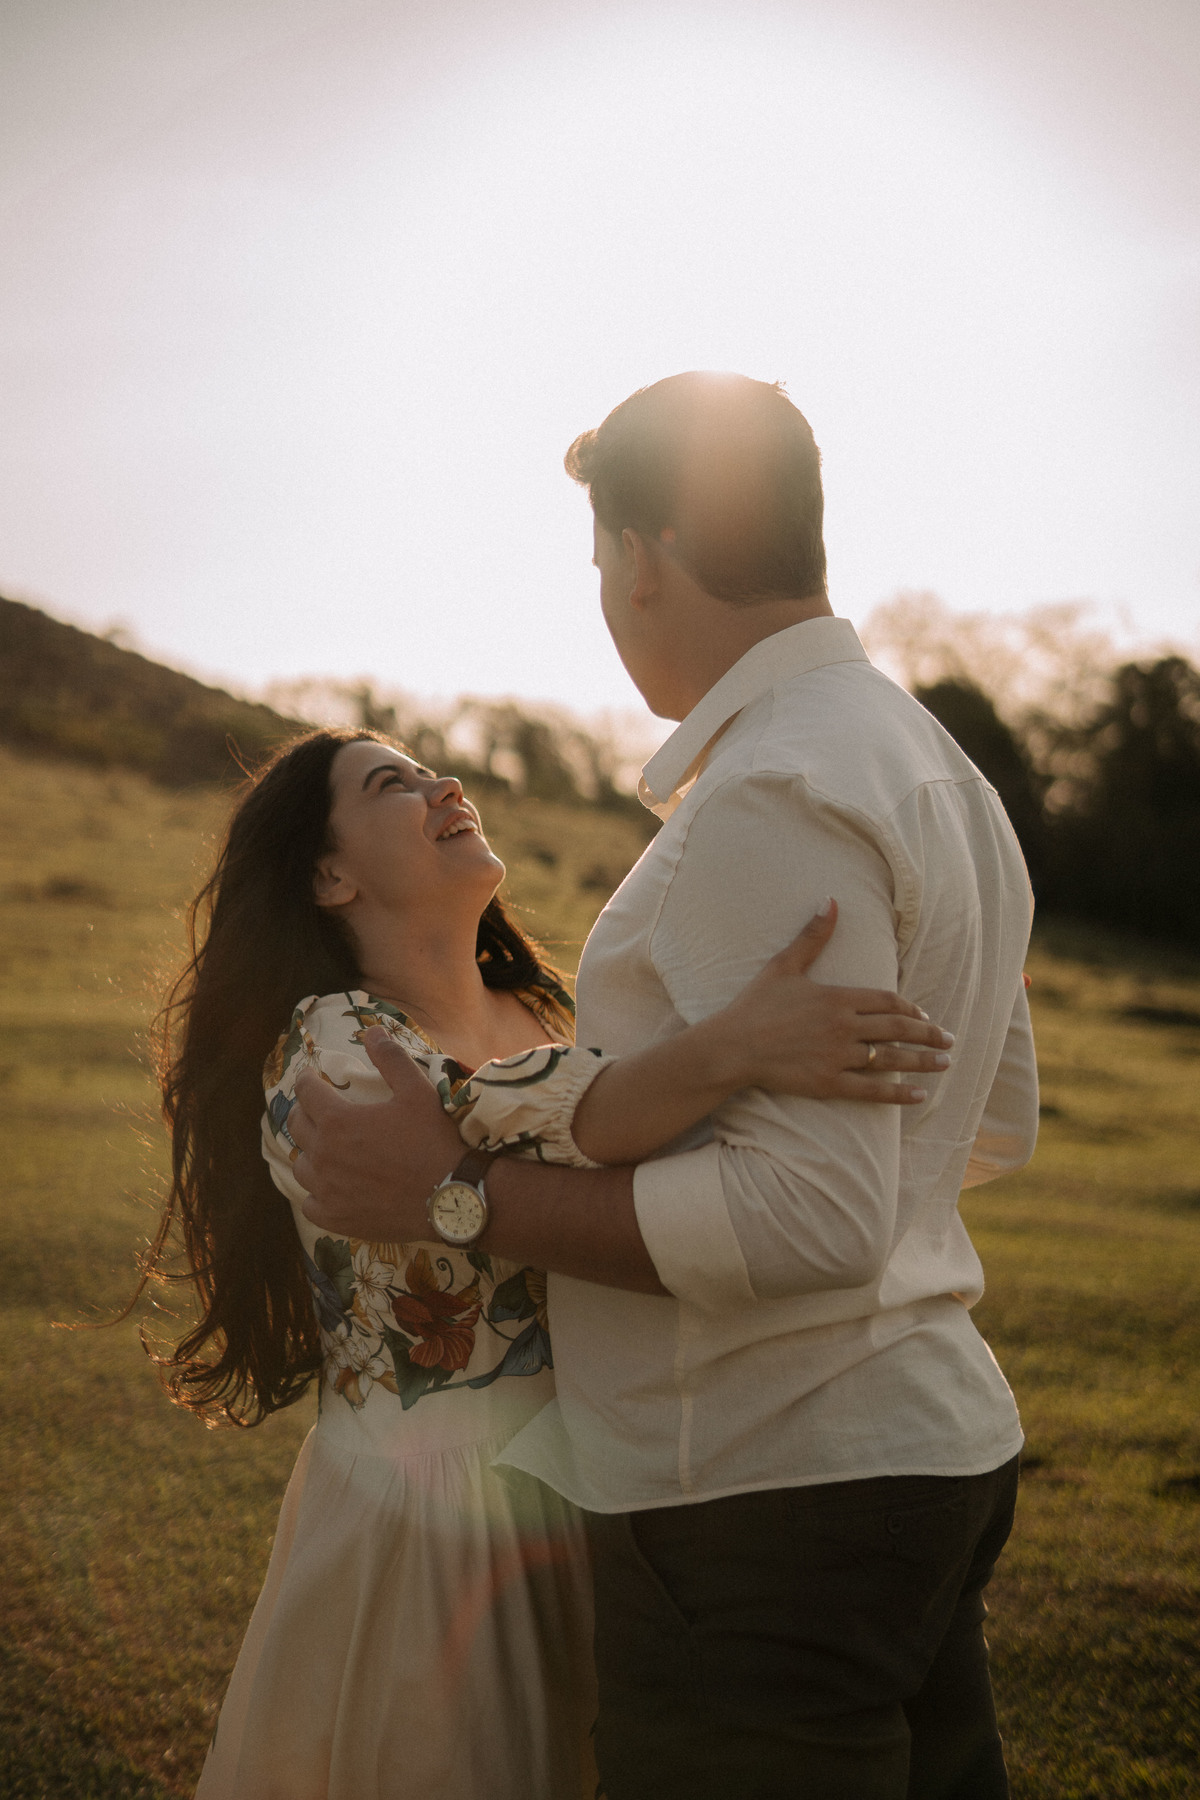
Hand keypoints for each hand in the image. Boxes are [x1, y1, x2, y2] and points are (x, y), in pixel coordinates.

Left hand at [289, 1028, 462, 1236]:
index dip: (307, 1080)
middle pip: (296, 1126)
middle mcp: (324, 1156)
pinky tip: (328, 1187)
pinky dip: (315, 1193)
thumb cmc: (434, 1141)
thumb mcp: (417, 1091)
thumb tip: (370, 1030)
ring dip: (308, 1151)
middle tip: (316, 1108)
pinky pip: (310, 1203)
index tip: (312, 1077)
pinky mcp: (337, 1218)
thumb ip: (390, 1058)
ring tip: (323, 1147)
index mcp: (337, 1121)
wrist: (452, 1197)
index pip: (305, 1092)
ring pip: (300, 1166)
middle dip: (304, 1111)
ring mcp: (327, 1191)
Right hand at [722, 900, 955, 1104]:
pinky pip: (872, 1090)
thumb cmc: (755, 1005)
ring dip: (923, 1062)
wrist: (733, 1047)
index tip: (925, 1016)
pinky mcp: (830, 1083)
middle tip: (949, 1040)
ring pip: (891, 1059)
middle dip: (929, 1035)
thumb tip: (831, 901)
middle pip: (898, 1030)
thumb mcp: (784, 965)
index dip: (910, 1009)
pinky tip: (918, 1095)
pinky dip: (897, 1093)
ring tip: (945, 1064)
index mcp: (838, 997)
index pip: (888, 1002)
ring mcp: (839, 1057)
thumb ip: (813, 936)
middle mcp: (844, 1027)